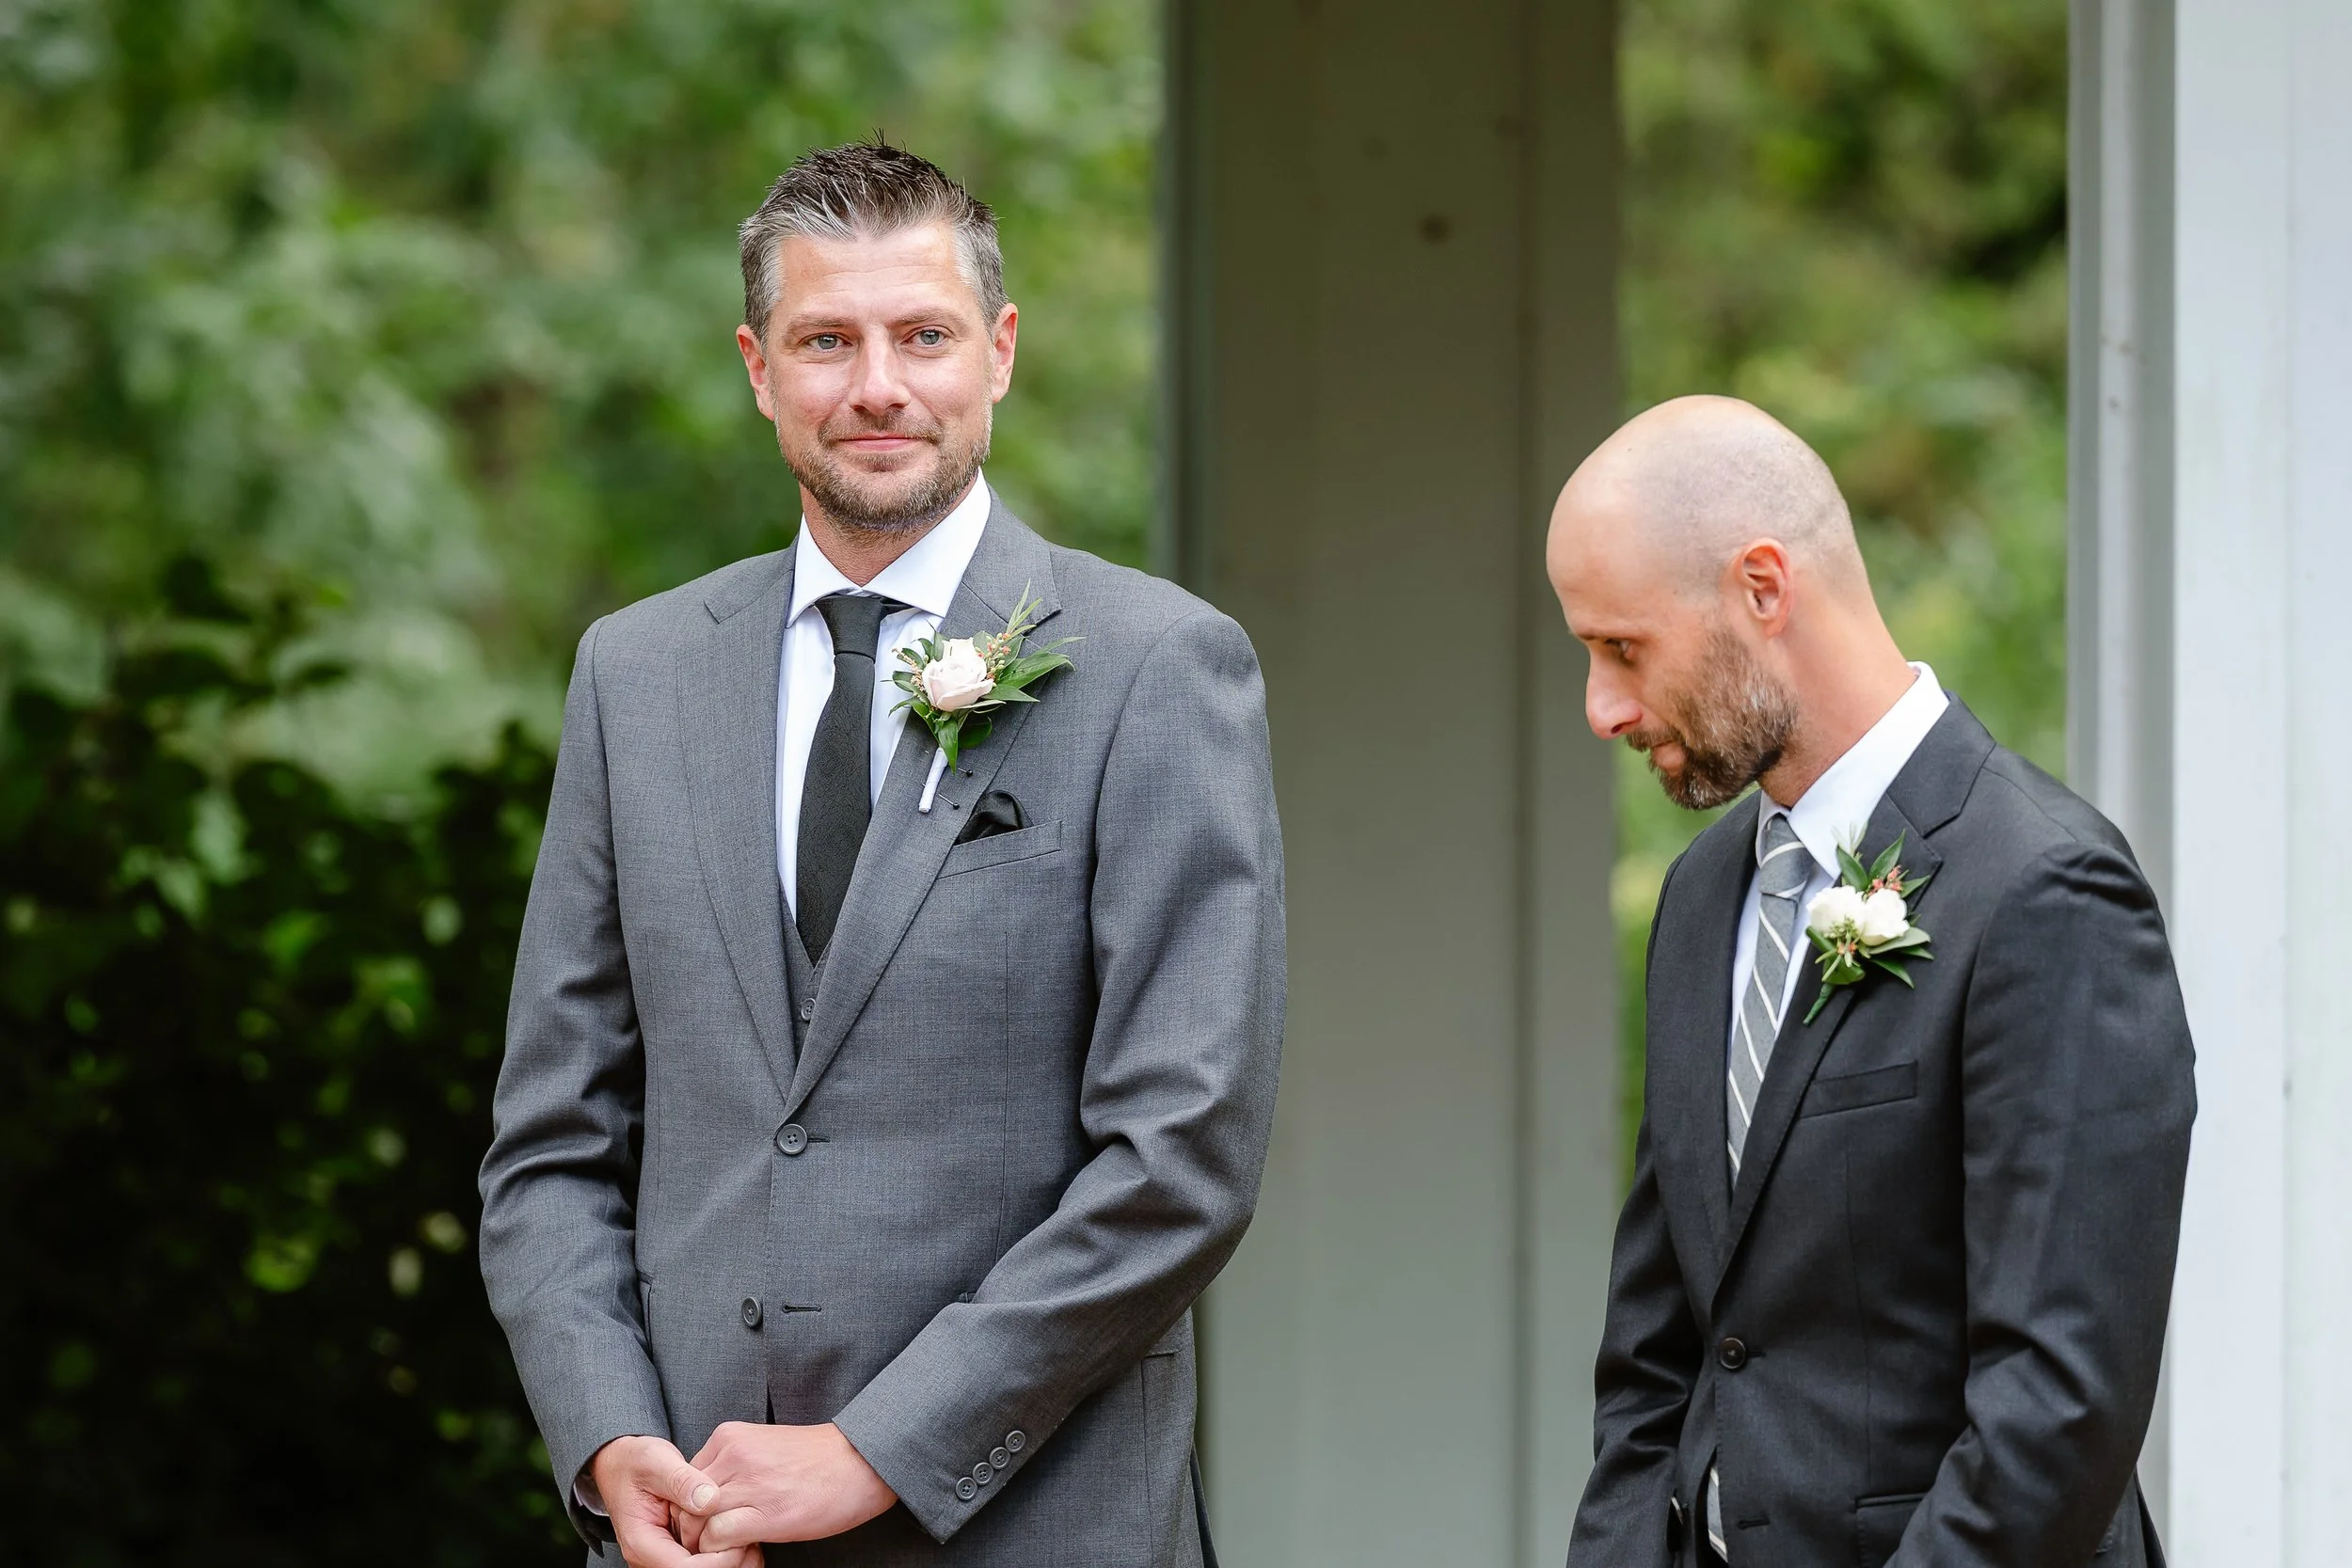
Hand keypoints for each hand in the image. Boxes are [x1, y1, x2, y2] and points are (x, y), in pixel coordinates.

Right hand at [588, 1434, 760, 1567]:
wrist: (622, 1463)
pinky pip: (702, 1561)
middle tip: (754, 1544)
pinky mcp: (676, 1549)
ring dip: (729, 1562)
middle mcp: (651, 1557)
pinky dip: (724, 1554)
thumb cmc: (636, 1462)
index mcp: (642, 1543)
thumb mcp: (657, 1462)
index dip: (716, 1560)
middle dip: (727, 1564)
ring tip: (753, 1542)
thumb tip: (710, 1499)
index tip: (740, 1540)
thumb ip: (682, 1481)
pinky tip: (742, 1538)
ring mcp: (664, 1556)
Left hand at [691, 1421, 897, 1550]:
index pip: (682, 1478)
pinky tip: (744, 1549)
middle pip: (683, 1501)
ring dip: (705, 1543)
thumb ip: (731, 1465)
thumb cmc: (818, 1459)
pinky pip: (718, 1537)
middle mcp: (734, 1455)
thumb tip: (705, 1497)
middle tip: (708, 1542)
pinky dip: (722, 1551)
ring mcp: (749, 1483)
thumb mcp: (763, 1447)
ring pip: (696, 1520)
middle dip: (691, 1527)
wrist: (862, 1461)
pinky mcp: (767, 1513)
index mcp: (730, 1437)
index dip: (689, 1507)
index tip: (705, 1521)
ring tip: (726, 1548)